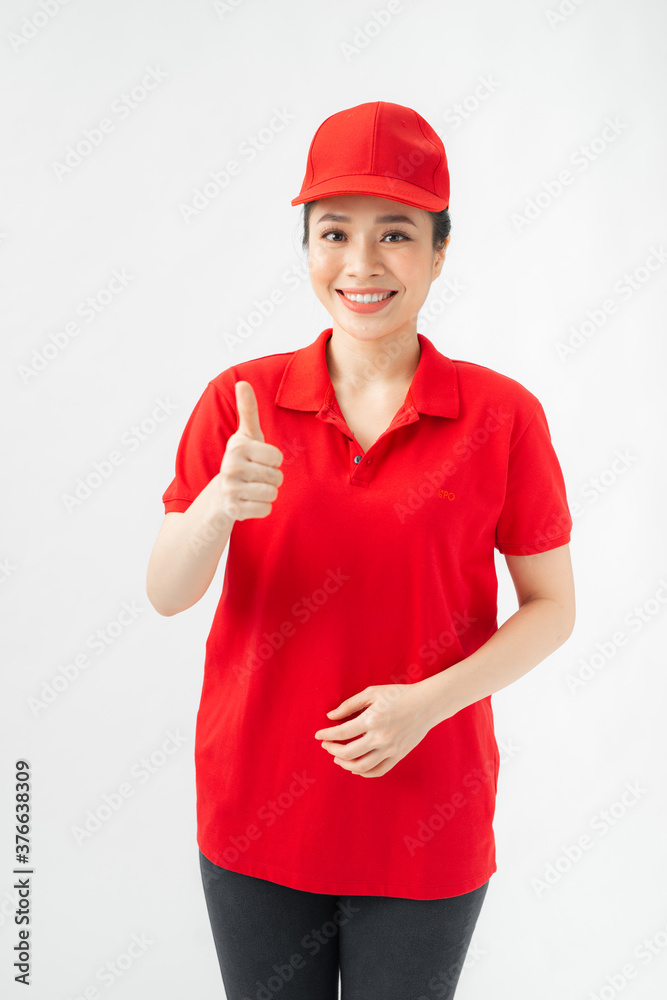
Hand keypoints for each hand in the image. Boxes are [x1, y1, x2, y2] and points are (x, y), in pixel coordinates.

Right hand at [217, 381, 283, 521]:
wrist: (221, 493)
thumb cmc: (242, 459)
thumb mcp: (246, 435)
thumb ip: (248, 410)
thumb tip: (243, 382)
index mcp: (237, 447)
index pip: (276, 456)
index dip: (273, 460)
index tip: (259, 459)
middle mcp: (230, 467)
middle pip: (276, 476)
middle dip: (272, 478)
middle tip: (256, 476)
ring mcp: (230, 490)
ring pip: (272, 494)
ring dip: (268, 493)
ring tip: (253, 488)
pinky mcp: (234, 510)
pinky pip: (266, 509)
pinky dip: (262, 507)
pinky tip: (249, 501)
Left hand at [313, 683, 433, 777]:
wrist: (426, 704)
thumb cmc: (398, 694)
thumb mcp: (372, 693)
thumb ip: (350, 705)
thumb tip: (330, 717)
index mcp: (372, 719)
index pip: (342, 733)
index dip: (327, 735)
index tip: (318, 735)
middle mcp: (380, 737)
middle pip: (348, 752)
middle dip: (332, 750)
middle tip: (326, 745)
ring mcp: (390, 749)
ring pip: (361, 766)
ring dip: (345, 764)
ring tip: (337, 758)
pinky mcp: (398, 756)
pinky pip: (377, 770)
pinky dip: (363, 773)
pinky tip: (355, 767)